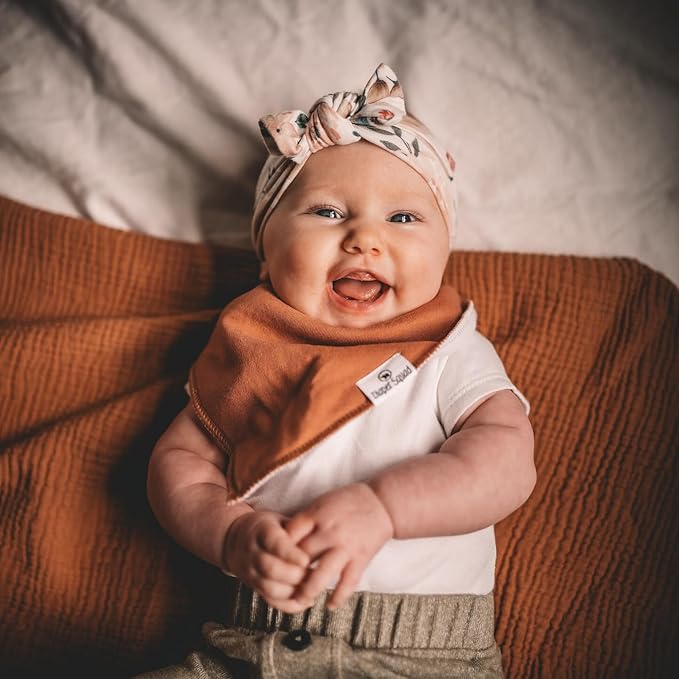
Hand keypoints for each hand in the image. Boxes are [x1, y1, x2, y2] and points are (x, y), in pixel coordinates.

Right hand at [223, 510, 310, 612]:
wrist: (238, 539)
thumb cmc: (267, 527)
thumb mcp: (280, 519)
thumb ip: (296, 526)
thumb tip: (315, 528)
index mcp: (261, 532)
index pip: (273, 543)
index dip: (289, 553)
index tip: (306, 560)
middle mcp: (252, 554)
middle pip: (270, 569)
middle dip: (294, 575)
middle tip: (313, 574)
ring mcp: (251, 573)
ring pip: (269, 588)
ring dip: (293, 591)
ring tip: (312, 588)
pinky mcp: (255, 587)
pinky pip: (270, 601)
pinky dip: (289, 605)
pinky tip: (306, 601)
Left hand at [285, 483, 393, 609]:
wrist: (382, 503)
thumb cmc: (348, 501)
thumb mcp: (322, 503)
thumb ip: (305, 521)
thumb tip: (284, 540)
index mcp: (317, 516)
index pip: (289, 536)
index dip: (278, 551)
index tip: (272, 560)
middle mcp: (329, 532)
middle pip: (301, 558)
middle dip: (289, 574)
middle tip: (280, 587)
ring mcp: (345, 547)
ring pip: (322, 575)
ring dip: (309, 591)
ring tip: (300, 601)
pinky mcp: (361, 558)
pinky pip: (348, 583)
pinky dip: (338, 597)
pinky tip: (329, 605)